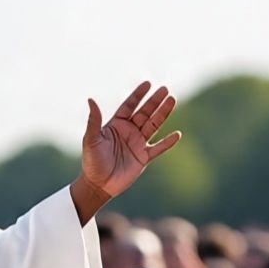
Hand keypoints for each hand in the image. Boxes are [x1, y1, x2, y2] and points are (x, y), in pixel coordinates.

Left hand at [72, 82, 181, 221]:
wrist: (98, 184)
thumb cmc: (91, 161)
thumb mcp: (91, 139)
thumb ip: (94, 120)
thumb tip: (91, 99)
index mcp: (116, 125)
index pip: (129, 106)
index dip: (138, 95)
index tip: (148, 83)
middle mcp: (128, 132)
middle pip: (144, 113)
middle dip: (155, 101)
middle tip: (165, 89)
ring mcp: (137, 144)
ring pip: (153, 125)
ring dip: (163, 114)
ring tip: (172, 100)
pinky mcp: (143, 158)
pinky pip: (158, 148)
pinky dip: (167, 142)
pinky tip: (177, 134)